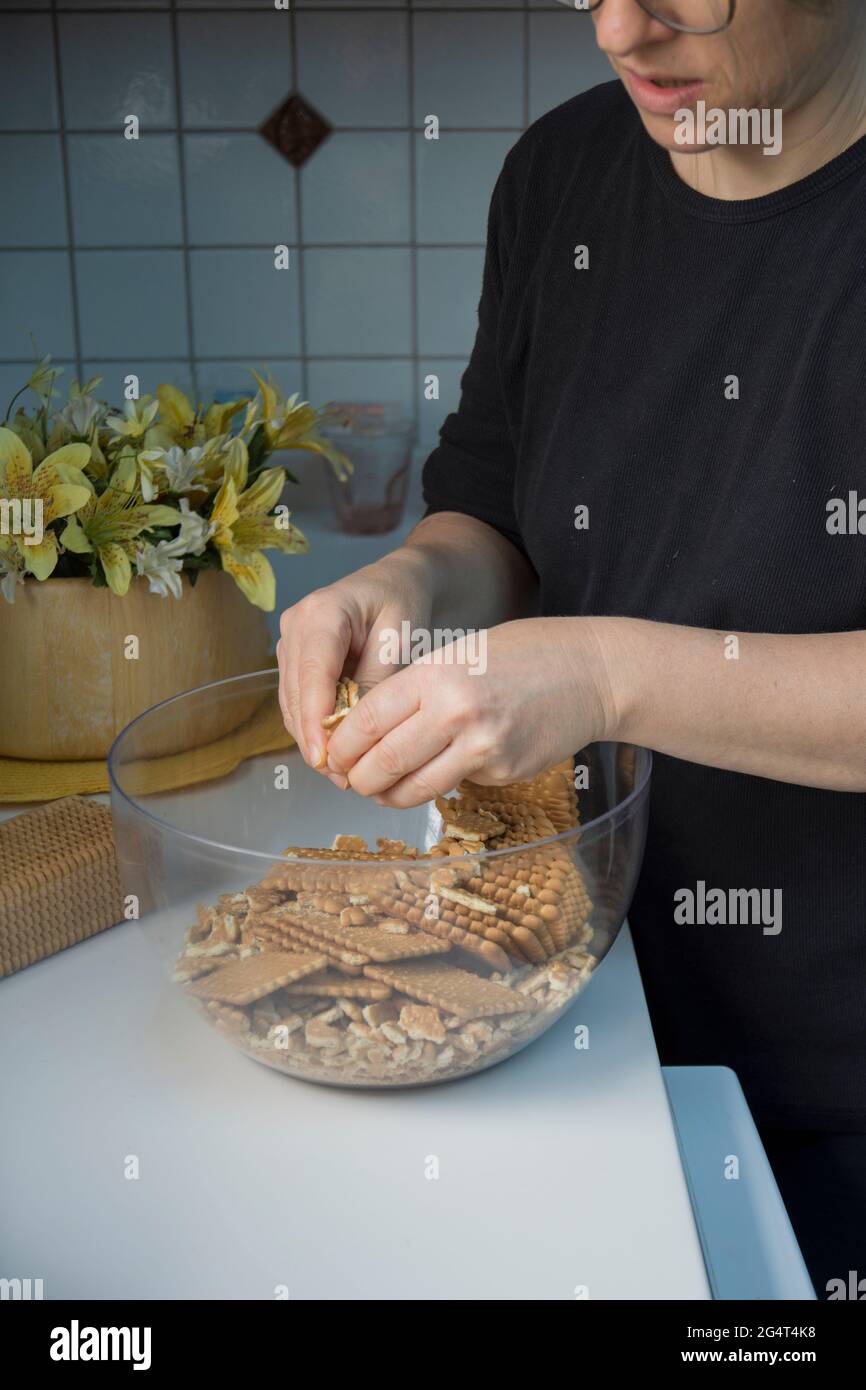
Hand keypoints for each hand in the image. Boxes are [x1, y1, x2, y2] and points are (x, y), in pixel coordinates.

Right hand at [276, 550, 433, 777]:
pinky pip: (299, 702)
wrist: (399, 583)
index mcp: (321, 613)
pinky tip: (336, 754)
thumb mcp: (399, 641)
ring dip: (313, 740)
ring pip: (293, 704)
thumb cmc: (404, 604)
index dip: (314, 720)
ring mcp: (291, 643)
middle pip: (296, 695)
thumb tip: (356, 731)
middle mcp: (295, 626)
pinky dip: (315, 729)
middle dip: (315, 740)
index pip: (312, 674)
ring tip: (342, 775)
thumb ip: (376, 683)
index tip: (325, 758)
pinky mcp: (295, 660)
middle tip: (343, 779)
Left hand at [324, 616, 612, 807]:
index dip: (342, 746)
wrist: (588, 673)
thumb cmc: (518, 657)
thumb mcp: (456, 656)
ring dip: (389, 795)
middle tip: (353, 780)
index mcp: (435, 675)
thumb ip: (413, 691)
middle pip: (383, 763)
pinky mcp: (503, 771)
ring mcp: (482, 747)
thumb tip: (363, 733)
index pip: (367, 720)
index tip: (333, 755)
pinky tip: (439, 771)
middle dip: (359, 779)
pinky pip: (452, 786)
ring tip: (382, 789)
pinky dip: (436, 785)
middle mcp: (455, 712)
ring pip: (414, 788)